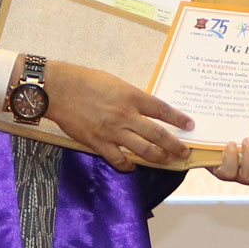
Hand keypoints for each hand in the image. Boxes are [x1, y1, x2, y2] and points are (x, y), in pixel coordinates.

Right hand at [42, 61, 192, 170]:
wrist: (59, 89)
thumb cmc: (84, 81)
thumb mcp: (115, 83)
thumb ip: (131, 97)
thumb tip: (144, 109)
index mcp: (131, 96)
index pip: (161, 110)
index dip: (178, 119)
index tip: (189, 125)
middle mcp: (125, 115)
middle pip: (157, 135)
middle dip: (174, 145)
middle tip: (184, 152)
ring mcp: (112, 131)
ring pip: (142, 150)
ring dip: (158, 157)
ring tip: (166, 160)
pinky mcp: (98, 142)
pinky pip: (118, 159)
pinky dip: (128, 166)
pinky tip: (133, 166)